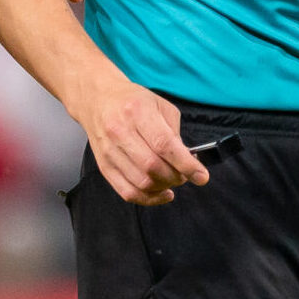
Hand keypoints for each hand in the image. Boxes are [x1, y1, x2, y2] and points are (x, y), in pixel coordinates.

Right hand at [70, 77, 208, 205]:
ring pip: (141, 182)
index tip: (201, 176)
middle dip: (176, 177)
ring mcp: (109, 152)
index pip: (164, 145)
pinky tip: (161, 193)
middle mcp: (120, 132)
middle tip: (185, 175)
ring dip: (164, 187)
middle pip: (152, 167)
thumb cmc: (132, 101)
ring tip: (173, 181)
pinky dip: (148, 198)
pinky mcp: (104, 167)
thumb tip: (187, 160)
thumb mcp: (161, 105)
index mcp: (138, 112)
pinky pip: (127, 192)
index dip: (186, 164)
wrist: (98, 100)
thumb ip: (175, 133)